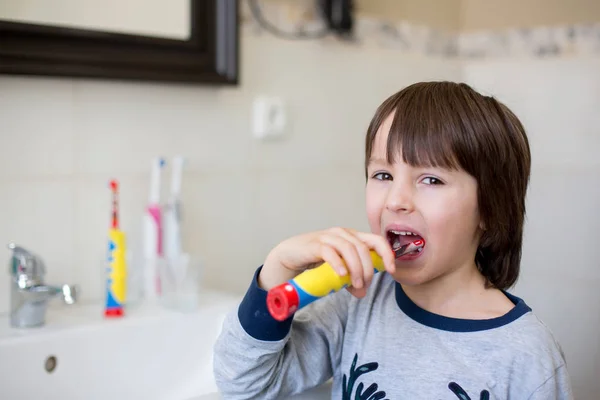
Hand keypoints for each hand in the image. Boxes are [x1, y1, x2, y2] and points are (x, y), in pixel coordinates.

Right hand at [259, 227, 395, 298]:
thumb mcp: (338, 270)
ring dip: (356, 269)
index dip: (387, 254)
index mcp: (352, 237)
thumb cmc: (315, 261)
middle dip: (367, 269)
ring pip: (349, 249)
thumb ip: (350, 279)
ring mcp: (328, 237)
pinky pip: (330, 252)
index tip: (391, 270)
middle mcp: (342, 234)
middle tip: (363, 286)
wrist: (289, 256)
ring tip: (355, 285)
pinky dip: (338, 264)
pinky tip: (341, 275)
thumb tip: (362, 293)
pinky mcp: (315, 244)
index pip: (376, 240)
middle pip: (363, 248)